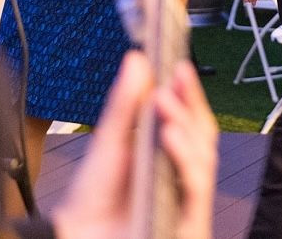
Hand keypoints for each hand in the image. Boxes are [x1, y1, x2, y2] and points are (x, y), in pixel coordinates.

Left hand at [52, 52, 216, 238]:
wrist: (77, 235)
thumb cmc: (93, 196)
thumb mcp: (108, 141)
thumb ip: (125, 103)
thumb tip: (137, 60)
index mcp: (166, 151)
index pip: (189, 117)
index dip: (189, 92)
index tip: (179, 66)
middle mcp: (180, 171)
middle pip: (202, 133)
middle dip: (190, 103)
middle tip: (173, 79)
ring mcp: (185, 195)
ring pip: (203, 155)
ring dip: (185, 124)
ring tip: (163, 102)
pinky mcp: (189, 220)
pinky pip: (197, 187)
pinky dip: (185, 159)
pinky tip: (169, 136)